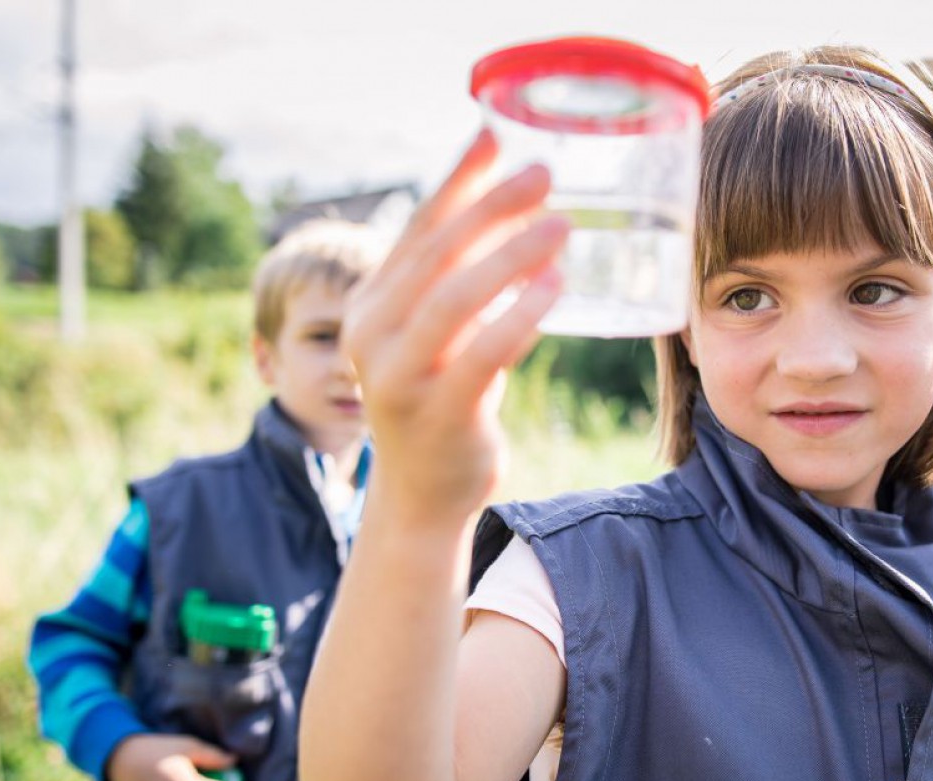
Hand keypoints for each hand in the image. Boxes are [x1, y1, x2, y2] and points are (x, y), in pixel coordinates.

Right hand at [343, 129, 568, 526]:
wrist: (425, 494)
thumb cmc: (445, 400)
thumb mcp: (445, 334)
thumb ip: (462, 280)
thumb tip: (519, 208)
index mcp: (370, 303)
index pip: (416, 227)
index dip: (457, 178)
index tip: (496, 134)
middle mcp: (370, 332)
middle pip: (435, 252)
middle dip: (492, 206)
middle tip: (546, 174)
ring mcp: (395, 375)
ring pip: (454, 297)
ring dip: (512, 255)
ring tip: (563, 227)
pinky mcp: (434, 411)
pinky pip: (481, 352)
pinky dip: (520, 315)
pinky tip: (556, 288)